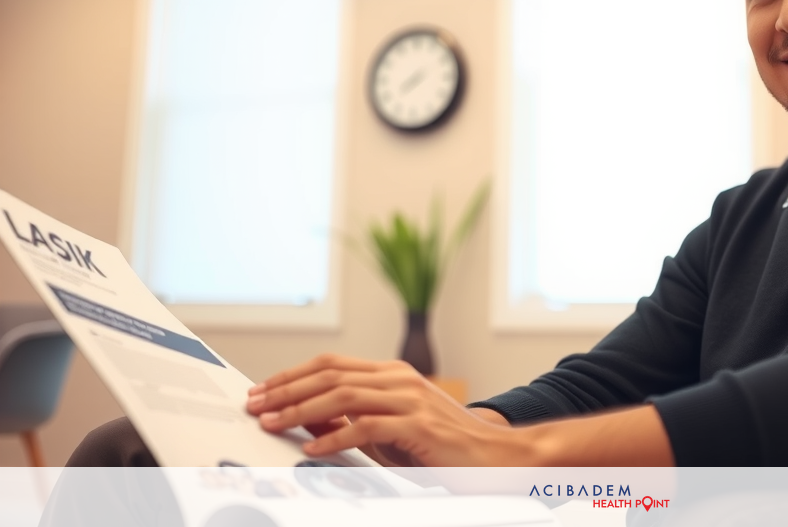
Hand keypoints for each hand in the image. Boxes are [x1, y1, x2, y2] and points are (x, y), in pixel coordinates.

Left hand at [246, 354, 531, 465]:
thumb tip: (307, 423)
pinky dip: (333, 439)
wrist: (496, 456)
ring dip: (301, 410)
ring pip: (343, 396)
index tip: (262, 391)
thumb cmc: (442, 447)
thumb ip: (353, 422)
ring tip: (273, 424)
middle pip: (331, 375)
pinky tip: (312, 450)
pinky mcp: (418, 426)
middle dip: (286, 390)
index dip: (292, 376)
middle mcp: (399, 379)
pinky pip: (365, 428)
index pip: (331, 364)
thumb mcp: (390, 431)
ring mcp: (410, 399)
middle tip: (256, 405)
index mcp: (392, 374)